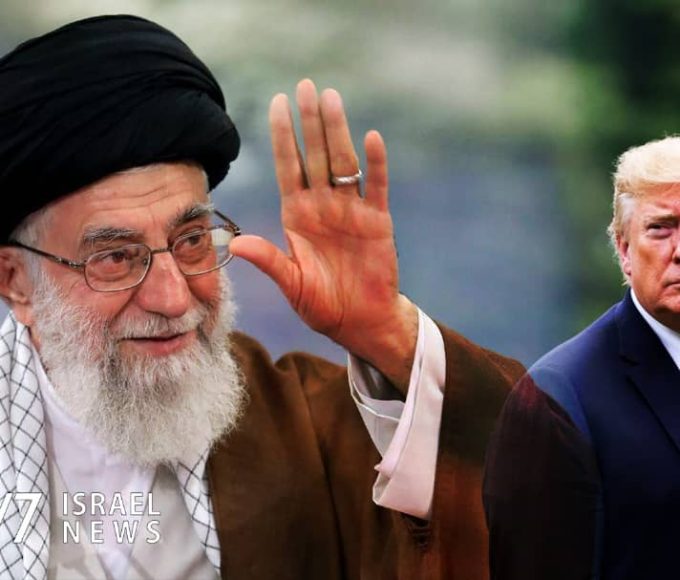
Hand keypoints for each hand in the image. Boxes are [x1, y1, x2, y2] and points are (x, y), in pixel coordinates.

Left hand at [229, 79, 416, 389]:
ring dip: (338, 132)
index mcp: (297, 215)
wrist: (358, 320)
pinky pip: (376, 187)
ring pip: (344, 163)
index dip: (283, 136)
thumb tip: (235, 244)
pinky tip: (372, 138)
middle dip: (310, 122)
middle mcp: (323, 205)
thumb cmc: (321, 304)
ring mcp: (351, 210)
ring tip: (331, 98)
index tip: (277, 103)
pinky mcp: (377, 221)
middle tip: (305, 86)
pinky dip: (376, 164)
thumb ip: (269, 261)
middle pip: (316, 155)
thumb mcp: (291, 285)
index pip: (288, 166)